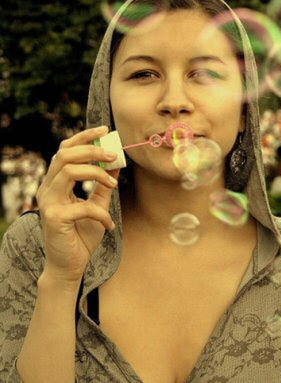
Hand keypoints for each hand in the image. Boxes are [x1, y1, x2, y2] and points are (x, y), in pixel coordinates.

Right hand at [36, 126, 120, 284]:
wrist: (70, 267)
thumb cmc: (81, 236)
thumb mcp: (97, 205)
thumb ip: (103, 185)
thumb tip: (117, 164)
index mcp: (56, 183)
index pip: (64, 149)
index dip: (84, 137)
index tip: (105, 130)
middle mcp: (48, 189)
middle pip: (65, 154)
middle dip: (92, 150)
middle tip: (114, 155)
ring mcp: (48, 203)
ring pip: (69, 171)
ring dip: (97, 174)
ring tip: (114, 186)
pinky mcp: (54, 218)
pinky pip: (83, 206)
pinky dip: (101, 214)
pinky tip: (109, 225)